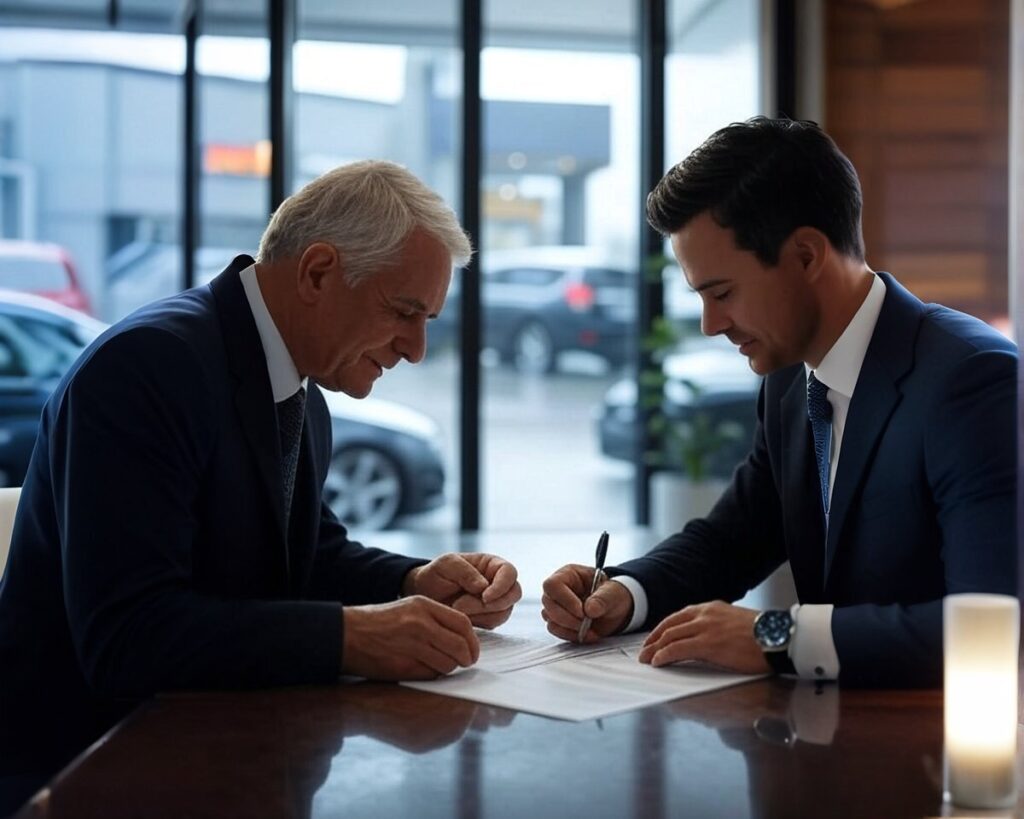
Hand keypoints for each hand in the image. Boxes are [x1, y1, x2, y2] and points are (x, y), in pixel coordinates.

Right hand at [341, 596, 478, 679]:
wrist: (346, 634)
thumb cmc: (377, 622)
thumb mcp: (408, 608)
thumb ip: (435, 619)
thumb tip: (461, 637)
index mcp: (423, 606)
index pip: (463, 624)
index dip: (472, 640)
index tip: (472, 649)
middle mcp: (421, 624)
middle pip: (460, 646)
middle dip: (467, 658)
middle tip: (465, 662)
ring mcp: (412, 646)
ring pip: (448, 663)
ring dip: (449, 668)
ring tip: (440, 665)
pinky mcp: (404, 666)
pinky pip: (431, 674)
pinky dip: (433, 675)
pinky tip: (424, 669)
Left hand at [403, 552, 521, 628]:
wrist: (426, 593)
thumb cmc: (437, 573)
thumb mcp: (447, 564)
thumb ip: (466, 572)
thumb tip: (484, 587)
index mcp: (492, 565)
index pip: (510, 573)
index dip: (502, 586)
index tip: (484, 596)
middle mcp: (498, 583)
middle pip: (513, 594)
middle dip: (492, 604)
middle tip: (464, 605)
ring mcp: (495, 601)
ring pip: (504, 612)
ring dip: (480, 614)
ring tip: (457, 607)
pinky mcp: (488, 617)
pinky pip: (493, 624)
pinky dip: (478, 622)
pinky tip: (461, 615)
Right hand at [541, 563, 632, 642]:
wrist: (615, 610)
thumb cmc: (613, 594)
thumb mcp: (613, 592)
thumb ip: (603, 598)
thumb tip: (590, 609)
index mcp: (569, 574)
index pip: (553, 585)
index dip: (565, 600)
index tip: (582, 612)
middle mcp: (559, 589)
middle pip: (549, 603)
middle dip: (568, 618)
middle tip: (586, 623)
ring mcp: (556, 605)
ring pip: (550, 618)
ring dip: (570, 628)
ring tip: (590, 630)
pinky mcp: (558, 621)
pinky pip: (555, 630)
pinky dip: (570, 635)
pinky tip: (586, 634)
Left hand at [638, 601, 769, 673]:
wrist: (779, 637)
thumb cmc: (763, 635)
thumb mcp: (734, 622)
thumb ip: (716, 626)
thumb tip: (705, 639)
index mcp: (711, 608)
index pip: (679, 617)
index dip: (663, 629)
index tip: (655, 639)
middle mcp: (705, 614)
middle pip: (670, 626)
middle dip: (654, 639)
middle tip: (645, 651)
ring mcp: (706, 628)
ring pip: (670, 636)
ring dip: (655, 649)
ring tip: (647, 659)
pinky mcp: (708, 644)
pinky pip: (678, 649)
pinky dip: (664, 655)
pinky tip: (658, 662)